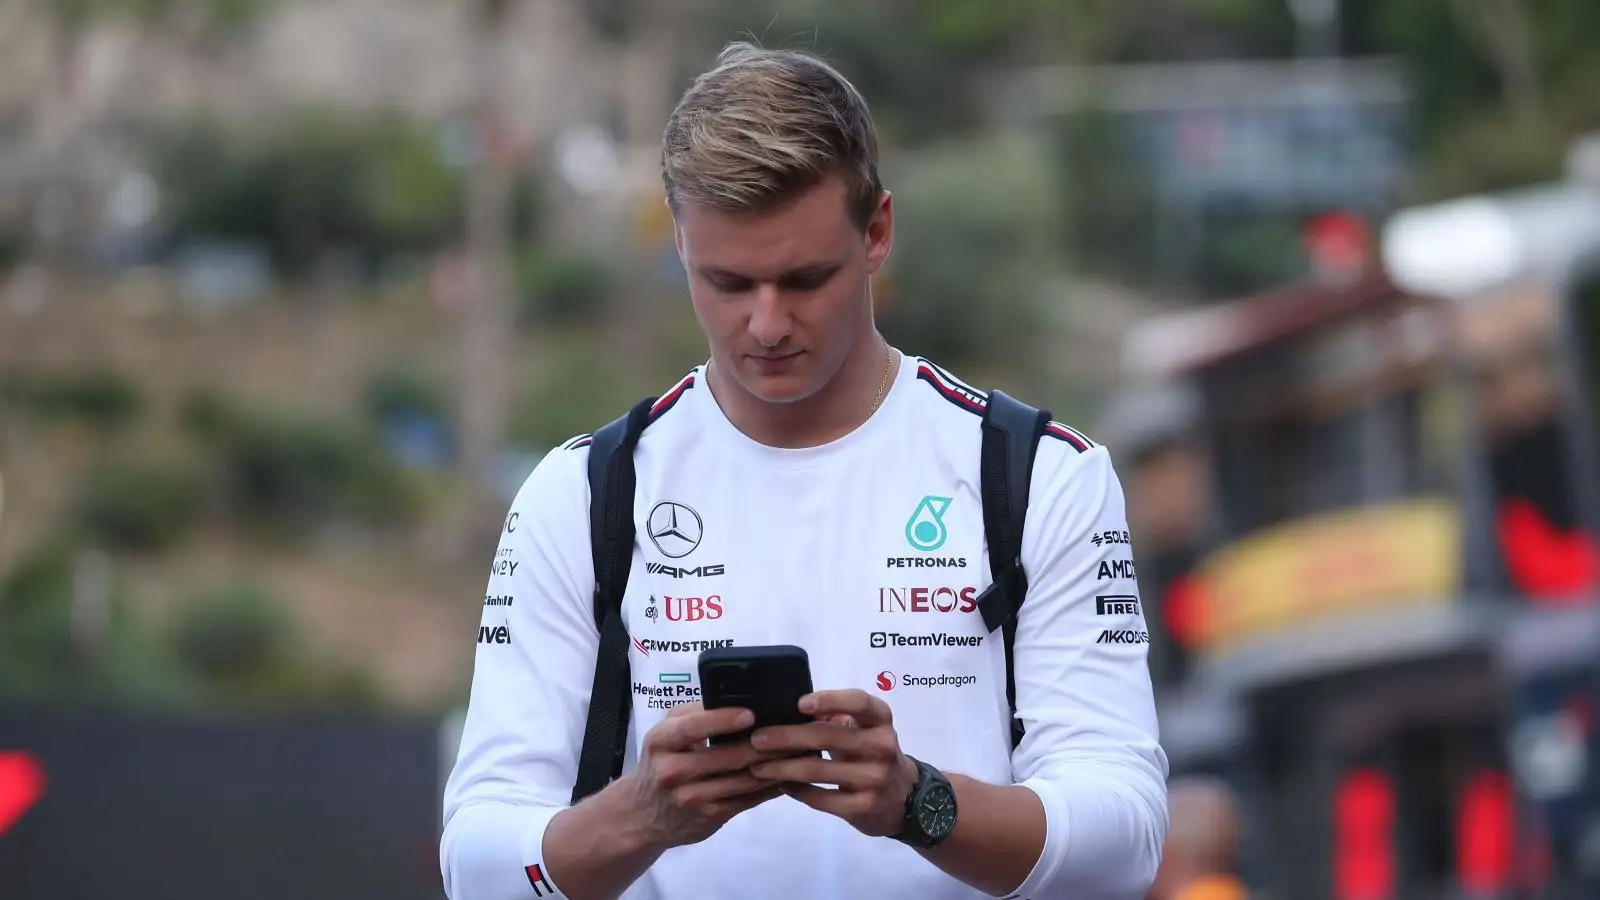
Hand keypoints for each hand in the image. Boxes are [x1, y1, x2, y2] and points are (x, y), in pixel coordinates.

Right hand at [620, 702, 785, 850]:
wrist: (643, 814)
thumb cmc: (661, 761)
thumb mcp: (665, 732)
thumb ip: (694, 714)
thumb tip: (737, 700)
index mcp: (662, 741)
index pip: (693, 728)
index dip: (724, 720)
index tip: (752, 713)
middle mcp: (673, 771)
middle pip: (727, 757)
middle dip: (765, 744)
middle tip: (792, 731)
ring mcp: (691, 798)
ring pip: (743, 781)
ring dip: (775, 766)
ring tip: (799, 751)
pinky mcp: (709, 818)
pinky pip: (746, 800)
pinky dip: (769, 788)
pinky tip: (786, 775)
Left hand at [745, 690, 918, 837]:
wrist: (905, 799)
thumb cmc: (873, 754)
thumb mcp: (865, 730)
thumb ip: (835, 718)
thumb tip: (785, 710)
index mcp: (880, 719)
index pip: (858, 702)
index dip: (829, 700)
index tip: (800, 703)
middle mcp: (882, 746)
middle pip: (826, 736)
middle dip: (786, 737)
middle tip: (757, 738)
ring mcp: (874, 778)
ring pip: (816, 770)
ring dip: (780, 767)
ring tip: (756, 765)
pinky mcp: (862, 806)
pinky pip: (819, 798)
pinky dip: (795, 790)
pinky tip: (779, 784)